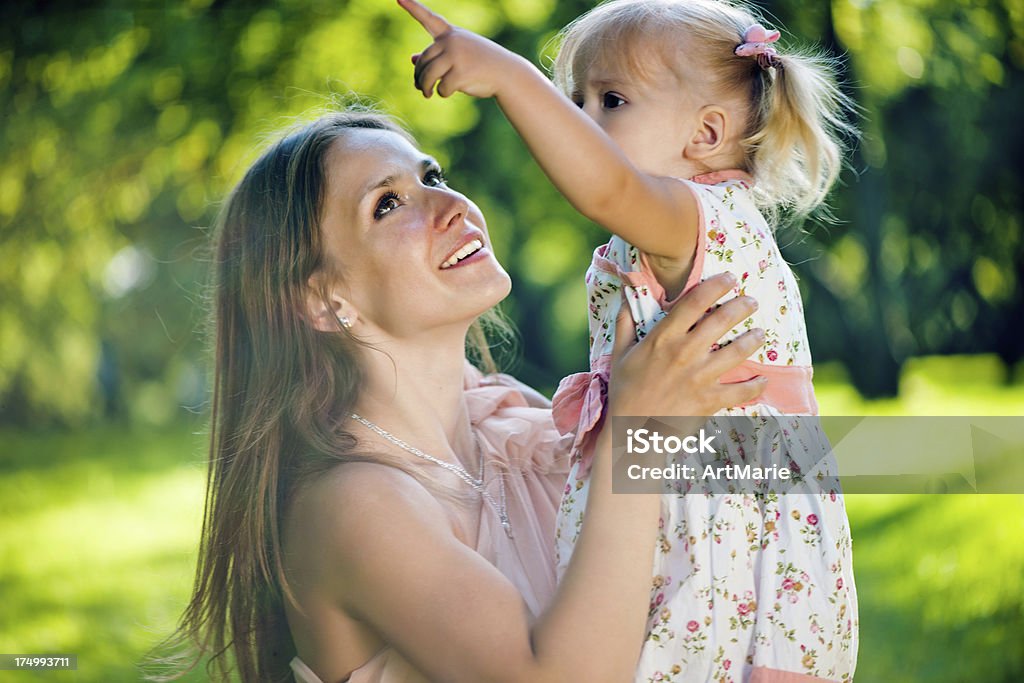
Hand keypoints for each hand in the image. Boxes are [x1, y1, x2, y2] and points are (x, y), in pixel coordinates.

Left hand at [397, 0, 525, 98]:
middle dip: (420, 77)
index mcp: (451, 34)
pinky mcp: (461, 72)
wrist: (506, 74)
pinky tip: (448, 92)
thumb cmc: (481, 64)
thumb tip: (412, 59)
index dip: (413, 8)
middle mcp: (452, 41)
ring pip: (428, 75)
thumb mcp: (458, 55)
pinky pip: (442, 87)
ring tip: (427, 94)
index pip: (429, 19)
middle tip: (420, 88)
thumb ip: (435, 56)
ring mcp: (457, 56)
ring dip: (425, 87)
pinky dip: (442, 93)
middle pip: (424, 61)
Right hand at [608, 273, 765, 417]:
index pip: (694, 302)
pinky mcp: (709, 400)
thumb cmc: (625, 391)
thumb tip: (626, 298)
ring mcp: (699, 377)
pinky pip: (740, 391)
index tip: (729, 278)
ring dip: (753, 339)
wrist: (631, 431)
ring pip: (737, 351)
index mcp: (663, 338)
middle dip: (742, 306)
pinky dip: (755, 385)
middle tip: (752, 302)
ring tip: (760, 333)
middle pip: (721, 320)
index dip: (715, 286)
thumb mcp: (620, 355)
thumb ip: (625, 324)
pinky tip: (763, 379)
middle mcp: (684, 353)